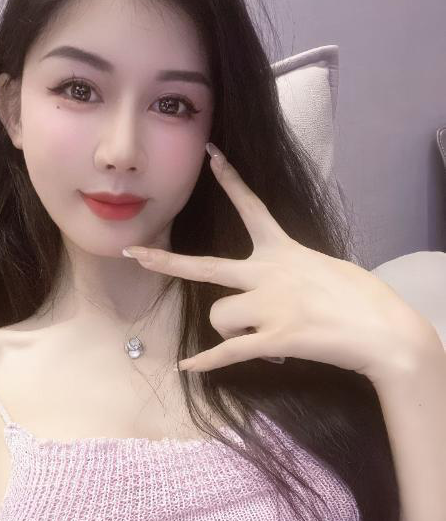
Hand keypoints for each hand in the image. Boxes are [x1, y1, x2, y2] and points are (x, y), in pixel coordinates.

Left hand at [123, 144, 436, 386]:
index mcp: (282, 250)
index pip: (251, 207)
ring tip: (257, 339)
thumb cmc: (362, 298)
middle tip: (135, 253)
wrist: (385, 331)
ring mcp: (268, 305)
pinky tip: (188, 367)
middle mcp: (268, 273)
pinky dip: (206, 363)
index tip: (211, 153)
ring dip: (229, 332)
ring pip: (218, 317)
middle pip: (206, 267)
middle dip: (167, 261)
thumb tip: (271, 298)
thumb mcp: (323, 269)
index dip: (230, 179)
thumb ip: (289, 273)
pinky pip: (228, 352)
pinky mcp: (273, 338)